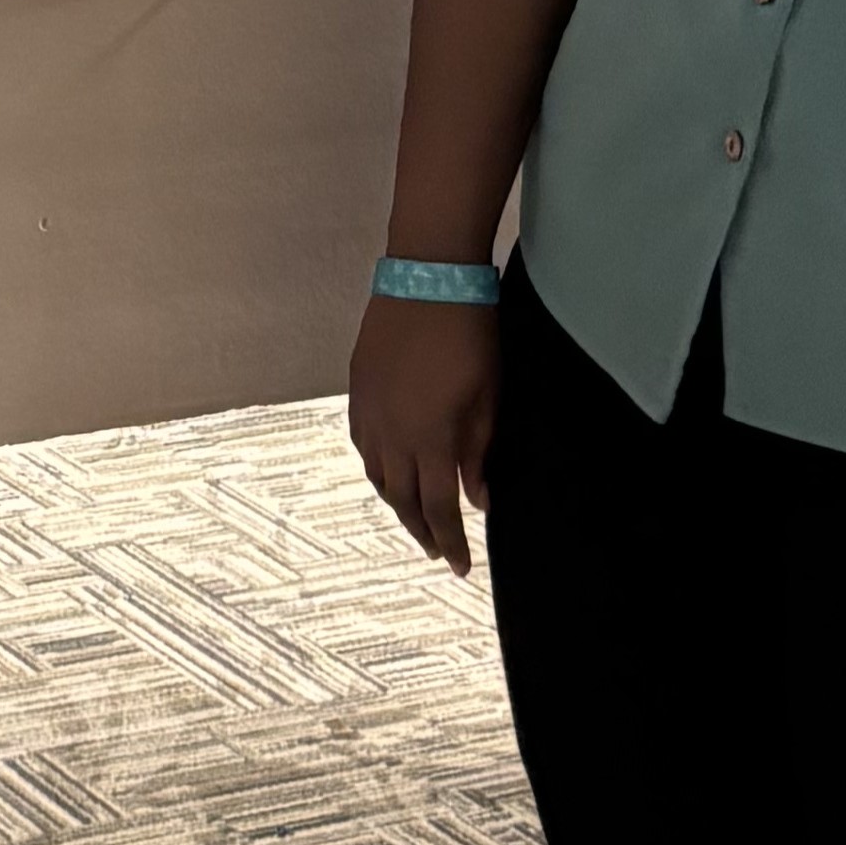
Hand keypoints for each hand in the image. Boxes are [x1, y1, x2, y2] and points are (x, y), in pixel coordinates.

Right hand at [348, 295, 497, 575]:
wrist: (428, 279)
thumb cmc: (469, 335)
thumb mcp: (488, 398)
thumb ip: (478, 453)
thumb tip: (478, 498)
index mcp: (430, 438)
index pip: (439, 508)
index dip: (450, 541)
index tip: (461, 566)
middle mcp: (392, 434)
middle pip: (402, 499)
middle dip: (422, 529)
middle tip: (438, 549)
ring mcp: (369, 411)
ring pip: (377, 475)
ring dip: (396, 502)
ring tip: (414, 516)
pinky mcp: (358, 389)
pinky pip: (362, 444)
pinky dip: (375, 467)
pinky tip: (387, 470)